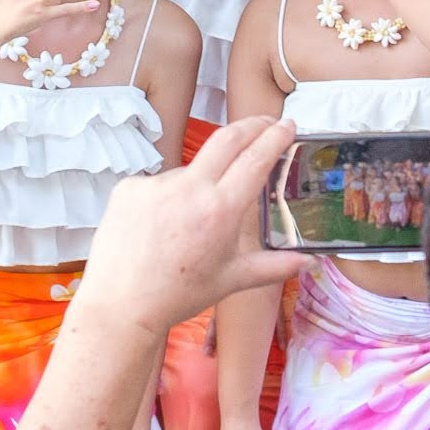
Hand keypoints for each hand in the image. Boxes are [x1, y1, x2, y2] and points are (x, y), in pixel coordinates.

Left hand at [74, 117, 307, 334]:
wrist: (121, 306)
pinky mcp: (129, 187)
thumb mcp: (231, 280)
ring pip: (191, 170)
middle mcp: (188, 189)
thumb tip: (309, 261)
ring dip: (202, 182)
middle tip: (265, 124)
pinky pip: (159, 183)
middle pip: (227, 138)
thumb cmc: (178, 295)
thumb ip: (274, 266)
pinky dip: (168, 198)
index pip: (255, 158)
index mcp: (219, 210)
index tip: (287, 125)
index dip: (275, 137)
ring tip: (191, 222)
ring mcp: (155, 184)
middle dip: (251, 125)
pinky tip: (161, 227)